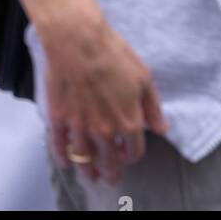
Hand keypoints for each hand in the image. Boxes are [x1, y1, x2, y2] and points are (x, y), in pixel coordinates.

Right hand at [42, 11, 168, 187]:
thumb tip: (161, 129)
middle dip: (112, 173)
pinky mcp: (59, 120)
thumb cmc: (114, 54)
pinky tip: (67, 161)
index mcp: (128, 122)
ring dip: (89, 171)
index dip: (133, 155)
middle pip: (109, 164)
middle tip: (111, 177)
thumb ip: (152, 107)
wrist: (79, 41)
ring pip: (85, 161)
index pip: (134, 152)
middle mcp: (105, 131)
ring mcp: (80, 128)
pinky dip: (64, 158)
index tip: (129, 153)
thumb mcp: (143, 78)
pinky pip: (60, 147)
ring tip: (91, 175)